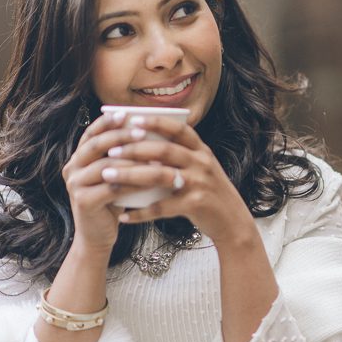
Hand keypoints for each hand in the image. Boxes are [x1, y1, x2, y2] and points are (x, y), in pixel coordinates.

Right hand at [62, 112, 149, 251]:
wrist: (98, 235)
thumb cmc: (113, 200)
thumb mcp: (115, 174)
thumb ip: (121, 155)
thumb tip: (148, 130)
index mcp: (78, 157)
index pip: (92, 133)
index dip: (108, 122)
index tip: (127, 113)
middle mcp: (72, 167)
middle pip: (97, 145)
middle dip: (121, 136)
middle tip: (143, 132)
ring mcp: (75, 185)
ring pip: (107, 166)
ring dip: (133, 161)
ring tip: (156, 159)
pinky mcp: (83, 201)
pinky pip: (112, 188)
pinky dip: (134, 183)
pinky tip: (151, 181)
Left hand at [98, 115, 255, 242]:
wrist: (233, 221)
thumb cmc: (209, 192)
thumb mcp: (201, 168)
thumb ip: (180, 156)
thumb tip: (141, 146)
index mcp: (202, 150)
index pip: (178, 129)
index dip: (155, 122)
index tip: (132, 120)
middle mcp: (202, 163)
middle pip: (164, 150)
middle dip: (134, 149)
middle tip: (110, 150)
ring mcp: (200, 183)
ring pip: (159, 176)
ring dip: (130, 175)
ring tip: (108, 176)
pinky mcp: (195, 204)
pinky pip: (162, 207)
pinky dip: (141, 212)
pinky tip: (124, 216)